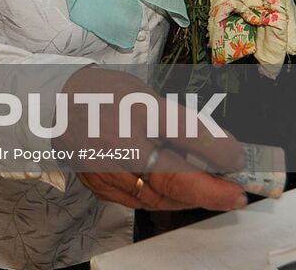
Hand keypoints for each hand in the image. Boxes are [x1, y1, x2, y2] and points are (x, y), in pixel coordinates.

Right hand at [59, 67, 246, 212]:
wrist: (55, 105)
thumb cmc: (105, 94)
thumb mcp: (146, 95)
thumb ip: (182, 123)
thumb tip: (223, 149)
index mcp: (133, 110)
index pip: (183, 133)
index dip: (217, 151)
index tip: (239, 160)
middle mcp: (118, 144)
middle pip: (171, 178)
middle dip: (210, 191)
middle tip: (237, 195)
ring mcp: (106, 170)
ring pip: (157, 196)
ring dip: (190, 199)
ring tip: (214, 196)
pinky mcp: (99, 186)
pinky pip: (139, 201)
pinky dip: (165, 200)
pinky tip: (179, 195)